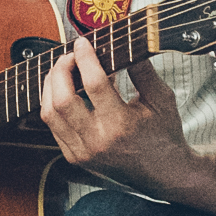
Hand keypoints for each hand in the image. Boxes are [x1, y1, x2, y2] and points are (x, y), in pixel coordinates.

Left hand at [37, 31, 192, 188]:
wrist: (164, 173)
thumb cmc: (165, 134)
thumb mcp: (161, 98)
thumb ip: (142, 69)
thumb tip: (125, 41)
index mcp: (121, 126)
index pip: (94, 84)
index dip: (85, 58)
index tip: (83, 43)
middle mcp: (98, 141)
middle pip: (62, 99)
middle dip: (61, 69)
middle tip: (70, 56)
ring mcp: (83, 152)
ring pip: (50, 113)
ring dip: (51, 86)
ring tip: (63, 70)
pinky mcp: (75, 158)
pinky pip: (53, 127)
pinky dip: (53, 104)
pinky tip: (63, 90)